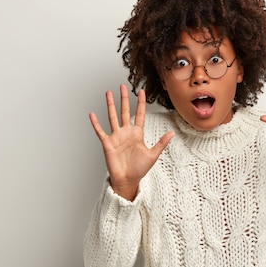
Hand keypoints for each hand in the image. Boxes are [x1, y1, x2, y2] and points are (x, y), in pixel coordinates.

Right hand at [89, 84, 173, 199]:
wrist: (128, 180)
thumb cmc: (139, 169)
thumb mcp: (153, 155)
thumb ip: (161, 143)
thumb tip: (172, 133)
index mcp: (137, 134)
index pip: (139, 114)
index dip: (140, 103)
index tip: (141, 91)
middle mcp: (126, 133)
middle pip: (125, 111)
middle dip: (124, 99)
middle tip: (123, 86)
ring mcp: (116, 137)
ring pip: (112, 117)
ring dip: (110, 105)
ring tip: (108, 93)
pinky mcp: (107, 143)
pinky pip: (100, 131)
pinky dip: (96, 123)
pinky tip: (93, 114)